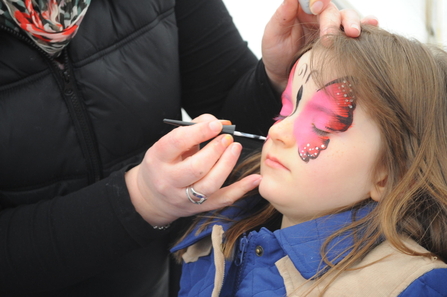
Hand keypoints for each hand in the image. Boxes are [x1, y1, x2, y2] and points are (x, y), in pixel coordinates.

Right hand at [125, 114, 261, 226]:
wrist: (151, 197)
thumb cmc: (163, 164)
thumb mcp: (168, 143)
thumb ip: (192, 129)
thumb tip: (219, 122)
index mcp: (158, 159)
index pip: (177, 143)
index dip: (199, 132)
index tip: (217, 125)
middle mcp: (169, 181)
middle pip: (195, 167)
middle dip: (216, 150)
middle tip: (228, 138)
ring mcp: (183, 197)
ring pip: (209, 185)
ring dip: (227, 165)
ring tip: (235, 148)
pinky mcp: (198, 208)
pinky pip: (222, 200)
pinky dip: (241, 190)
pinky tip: (255, 179)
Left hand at [262, 0, 378, 91]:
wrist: (283, 78)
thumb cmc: (275, 54)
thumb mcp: (272, 35)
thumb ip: (281, 16)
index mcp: (304, 10)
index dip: (318, 0)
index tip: (315, 8)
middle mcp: (320, 17)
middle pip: (333, 11)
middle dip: (334, 22)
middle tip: (329, 37)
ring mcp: (333, 30)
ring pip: (348, 19)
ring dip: (353, 24)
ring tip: (355, 33)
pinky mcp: (342, 43)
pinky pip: (358, 32)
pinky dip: (367, 28)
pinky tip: (372, 27)